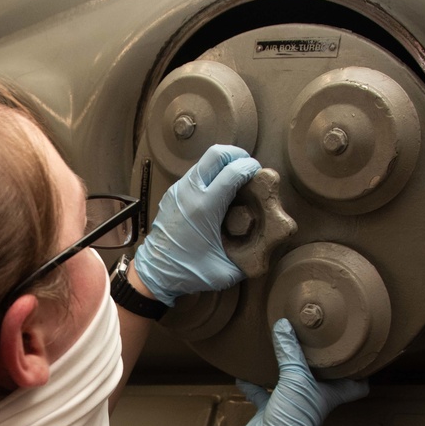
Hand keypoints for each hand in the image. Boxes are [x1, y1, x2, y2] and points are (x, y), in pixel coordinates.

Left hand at [133, 144, 260, 305]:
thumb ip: (250, 256)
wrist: (155, 272)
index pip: (233, 171)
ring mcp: (179, 190)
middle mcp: (190, 193)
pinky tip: (219, 190)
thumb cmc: (189, 272)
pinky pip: (195, 172)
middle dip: (237, 155)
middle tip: (249, 168)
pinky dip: (210, 174)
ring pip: (205, 160)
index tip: (260, 175)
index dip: (251, 168)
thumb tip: (269, 244)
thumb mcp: (227, 270)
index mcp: (205, 208)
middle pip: (217, 153)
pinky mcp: (173, 193)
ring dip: (223, 164)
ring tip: (236, 179)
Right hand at [236, 319, 368, 425]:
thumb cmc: (294, 417)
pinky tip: (244, 372)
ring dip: (284, 367)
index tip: (357, 352)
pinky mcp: (271, 408)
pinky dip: (253, 383)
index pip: (355, 384)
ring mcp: (292, 403)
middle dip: (317, 361)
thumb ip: (289, 351)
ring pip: (290, 381)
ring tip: (279, 347)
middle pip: (321, 378)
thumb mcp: (295, 378)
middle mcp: (313, 397)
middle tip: (315, 340)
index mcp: (330, 393)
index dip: (359, 370)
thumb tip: (283, 325)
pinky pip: (262, 392)